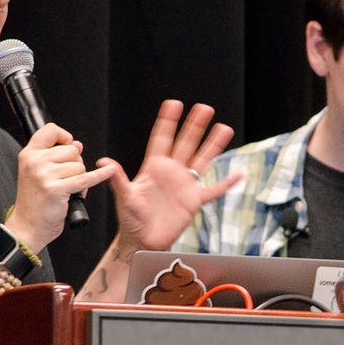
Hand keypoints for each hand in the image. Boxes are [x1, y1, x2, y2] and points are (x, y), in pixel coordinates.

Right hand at [7, 123, 116, 251]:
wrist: (27, 227)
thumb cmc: (35, 201)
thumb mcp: (38, 173)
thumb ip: (56, 156)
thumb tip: (77, 144)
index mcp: (28, 154)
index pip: (50, 130)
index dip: (64, 136)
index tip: (67, 144)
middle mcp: (35, 162)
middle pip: (71, 150)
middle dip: (74, 164)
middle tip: (63, 180)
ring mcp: (45, 175)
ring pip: (79, 166)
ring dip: (78, 178)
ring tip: (65, 190)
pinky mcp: (57, 189)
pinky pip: (85, 178)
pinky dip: (100, 175)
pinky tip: (110, 170)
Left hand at [101, 100, 241, 252]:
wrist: (142, 241)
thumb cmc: (130, 219)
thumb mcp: (124, 197)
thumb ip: (118, 179)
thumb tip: (104, 161)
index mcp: (154, 167)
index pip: (162, 139)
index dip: (168, 121)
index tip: (174, 103)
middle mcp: (171, 172)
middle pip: (186, 143)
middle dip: (195, 126)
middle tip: (205, 108)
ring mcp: (184, 185)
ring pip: (202, 160)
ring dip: (213, 145)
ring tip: (224, 128)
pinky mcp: (194, 201)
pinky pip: (214, 190)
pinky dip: (227, 183)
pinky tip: (239, 174)